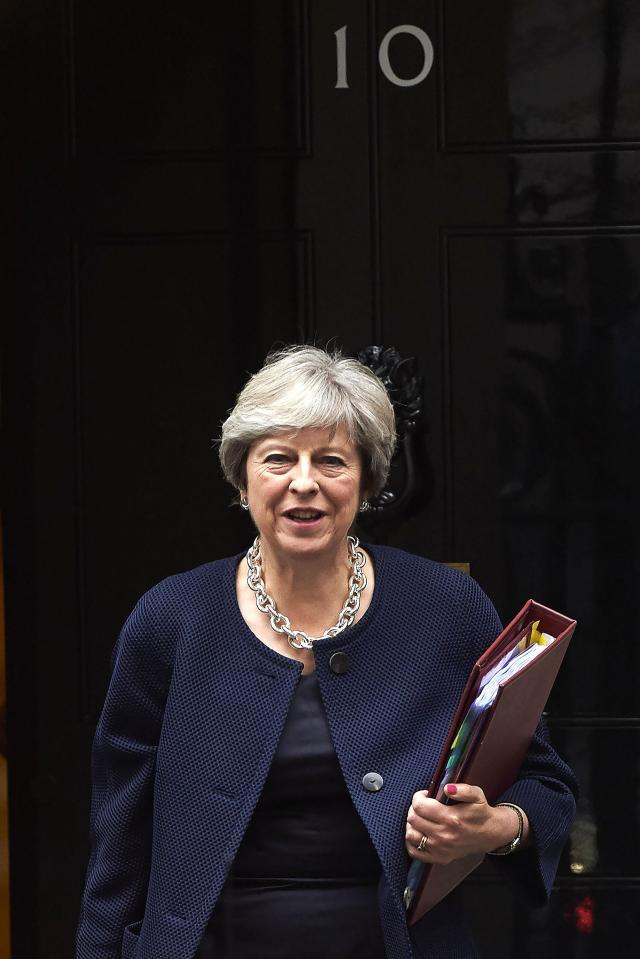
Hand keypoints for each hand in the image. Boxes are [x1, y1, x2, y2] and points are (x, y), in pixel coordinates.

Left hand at [405, 783, 525, 864]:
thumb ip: (462, 789)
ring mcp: (440, 849)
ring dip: (412, 824)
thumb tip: (447, 788)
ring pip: (410, 835)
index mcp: (451, 818)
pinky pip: (414, 852)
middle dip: (414, 808)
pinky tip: (419, 832)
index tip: (425, 795)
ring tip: (421, 818)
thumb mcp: (476, 795)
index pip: (420, 806)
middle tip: (423, 805)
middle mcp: (444, 836)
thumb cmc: (480, 812)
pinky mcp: (439, 858)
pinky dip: (412, 841)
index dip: (418, 797)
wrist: (490, 834)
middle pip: (413, 819)